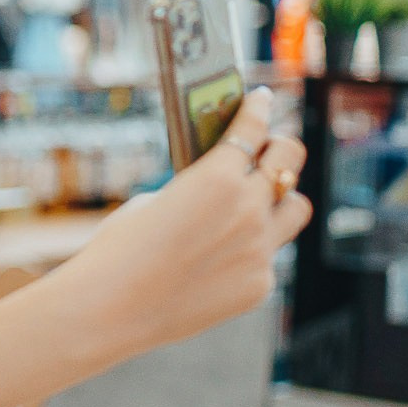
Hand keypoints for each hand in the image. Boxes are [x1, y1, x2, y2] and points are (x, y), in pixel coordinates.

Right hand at [0, 85, 309, 406]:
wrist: (112, 307)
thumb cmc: (120, 249)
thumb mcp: (155, 201)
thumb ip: (199, 189)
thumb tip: (220, 190)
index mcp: (218, 177)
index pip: (252, 128)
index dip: (259, 108)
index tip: (262, 100)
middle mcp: (249, 209)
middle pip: (290, 160)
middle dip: (280, 147)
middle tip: (270, 147)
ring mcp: (260, 249)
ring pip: (296, 208)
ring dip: (280, 198)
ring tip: (261, 202)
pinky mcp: (260, 284)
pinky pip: (269, 255)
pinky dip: (252, 249)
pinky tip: (222, 258)